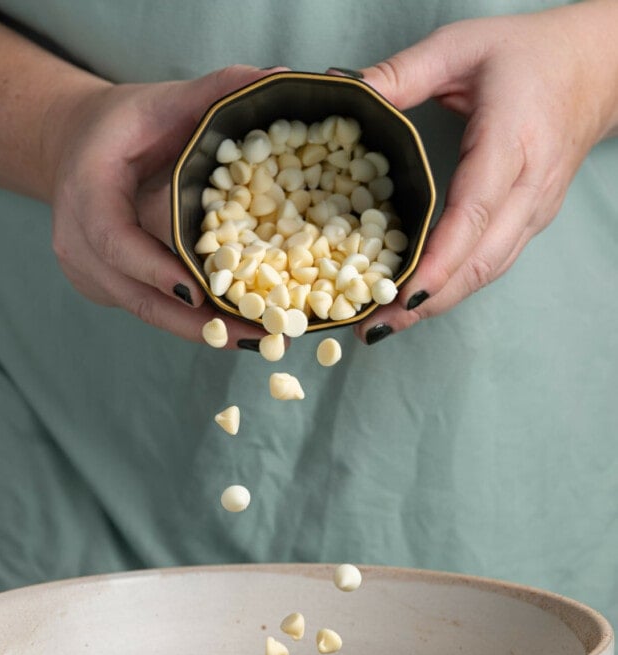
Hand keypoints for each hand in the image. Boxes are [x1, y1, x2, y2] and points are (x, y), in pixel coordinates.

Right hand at [46, 66, 276, 344]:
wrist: (73, 147)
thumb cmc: (120, 125)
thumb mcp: (160, 101)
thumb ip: (211, 93)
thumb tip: (273, 80)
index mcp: (84, 191)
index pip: (115, 240)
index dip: (156, 271)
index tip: (199, 296)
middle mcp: (75, 241)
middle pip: (136, 296)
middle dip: (196, 322)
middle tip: (252, 337)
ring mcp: (86, 272)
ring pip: (145, 312)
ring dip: (200, 330)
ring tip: (254, 340)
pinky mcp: (103, 289)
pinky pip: (148, 310)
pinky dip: (189, 321)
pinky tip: (232, 327)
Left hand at [344, 1, 617, 338]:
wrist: (595, 68)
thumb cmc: (528, 55)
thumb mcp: (460, 46)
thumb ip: (403, 73)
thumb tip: (344, 87)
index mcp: (512, 141)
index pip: (475, 212)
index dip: (440, 260)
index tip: (404, 295)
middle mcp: (529, 186)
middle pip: (480, 260)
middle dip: (428, 301)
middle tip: (376, 326)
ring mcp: (535, 211)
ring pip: (487, 271)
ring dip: (438, 304)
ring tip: (386, 325)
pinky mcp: (531, 223)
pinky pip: (491, 263)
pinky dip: (454, 288)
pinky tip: (417, 301)